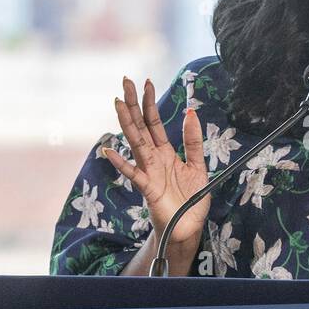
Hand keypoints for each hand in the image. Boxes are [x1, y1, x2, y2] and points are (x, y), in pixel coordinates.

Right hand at [103, 76, 209, 246]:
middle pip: (140, 126)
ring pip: (135, 143)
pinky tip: (110, 150)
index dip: (150, 102)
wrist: (188, 228)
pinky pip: (133, 173)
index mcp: (165, 152)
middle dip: (133, 104)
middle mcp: (153, 159)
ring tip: (118, 103)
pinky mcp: (148, 189)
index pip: (155, 122)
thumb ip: (193, 141)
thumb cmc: (191, 200)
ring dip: (126, 123)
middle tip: (125, 80)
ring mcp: (148, 172)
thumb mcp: (198, 166)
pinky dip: (121, 162)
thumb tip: (191, 112)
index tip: (146, 81)